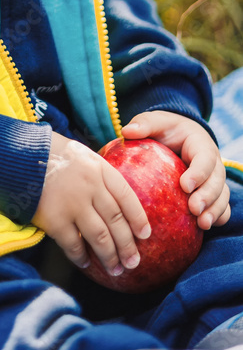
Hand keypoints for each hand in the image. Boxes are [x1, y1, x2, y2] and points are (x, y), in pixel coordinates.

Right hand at [31, 132, 150, 276]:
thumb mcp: (81, 155)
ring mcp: (72, 203)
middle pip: (116, 221)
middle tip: (133, 262)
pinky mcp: (54, 218)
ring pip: (100, 236)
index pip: (127, 196)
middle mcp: (90, 186)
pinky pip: (73, 244)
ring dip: (109, 256)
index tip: (145, 235)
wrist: (18, 155)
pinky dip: (81, 257)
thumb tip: (115, 199)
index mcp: (99, 168)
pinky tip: (86, 264)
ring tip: (115, 270)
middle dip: (127, 245)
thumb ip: (98, 174)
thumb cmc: (50, 154)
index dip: (138, 218)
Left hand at [122, 111, 230, 229]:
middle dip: (208, 196)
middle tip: (194, 209)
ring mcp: (214, 179)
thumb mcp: (156, 122)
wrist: (179, 136)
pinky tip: (204, 227)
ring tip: (202, 224)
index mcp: (201, 144)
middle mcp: (213, 163)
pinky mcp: (212, 193)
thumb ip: (144, 124)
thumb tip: (126, 132)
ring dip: (214, 210)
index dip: (198, 173)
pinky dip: (217, 216)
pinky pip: (221, 206)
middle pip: (217, 181)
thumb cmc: (166, 130)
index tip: (185, 185)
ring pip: (222, 196)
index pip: (204, 158)